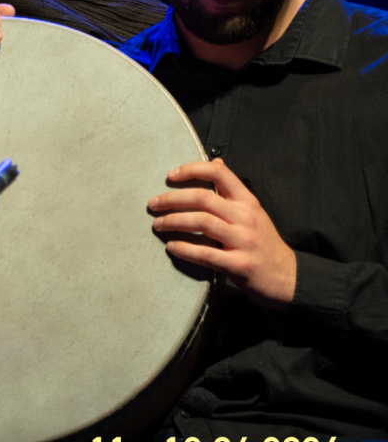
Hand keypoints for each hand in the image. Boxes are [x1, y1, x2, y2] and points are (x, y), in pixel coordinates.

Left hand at [148, 158, 296, 308]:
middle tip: (153, 204)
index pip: (219, 173)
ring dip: (173, 222)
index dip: (191, 170)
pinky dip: (185, 249)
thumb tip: (216, 163)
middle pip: (202, 198)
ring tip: (158, 225)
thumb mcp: (253, 211)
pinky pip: (206, 253)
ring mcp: (243, 240)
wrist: (288, 277)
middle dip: (172, 199)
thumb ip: (233, 191)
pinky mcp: (239, 264)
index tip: (170, 176)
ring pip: (201, 222)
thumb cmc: (264, 243)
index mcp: (247, 201)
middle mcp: (245, 217)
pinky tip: (171, 247)